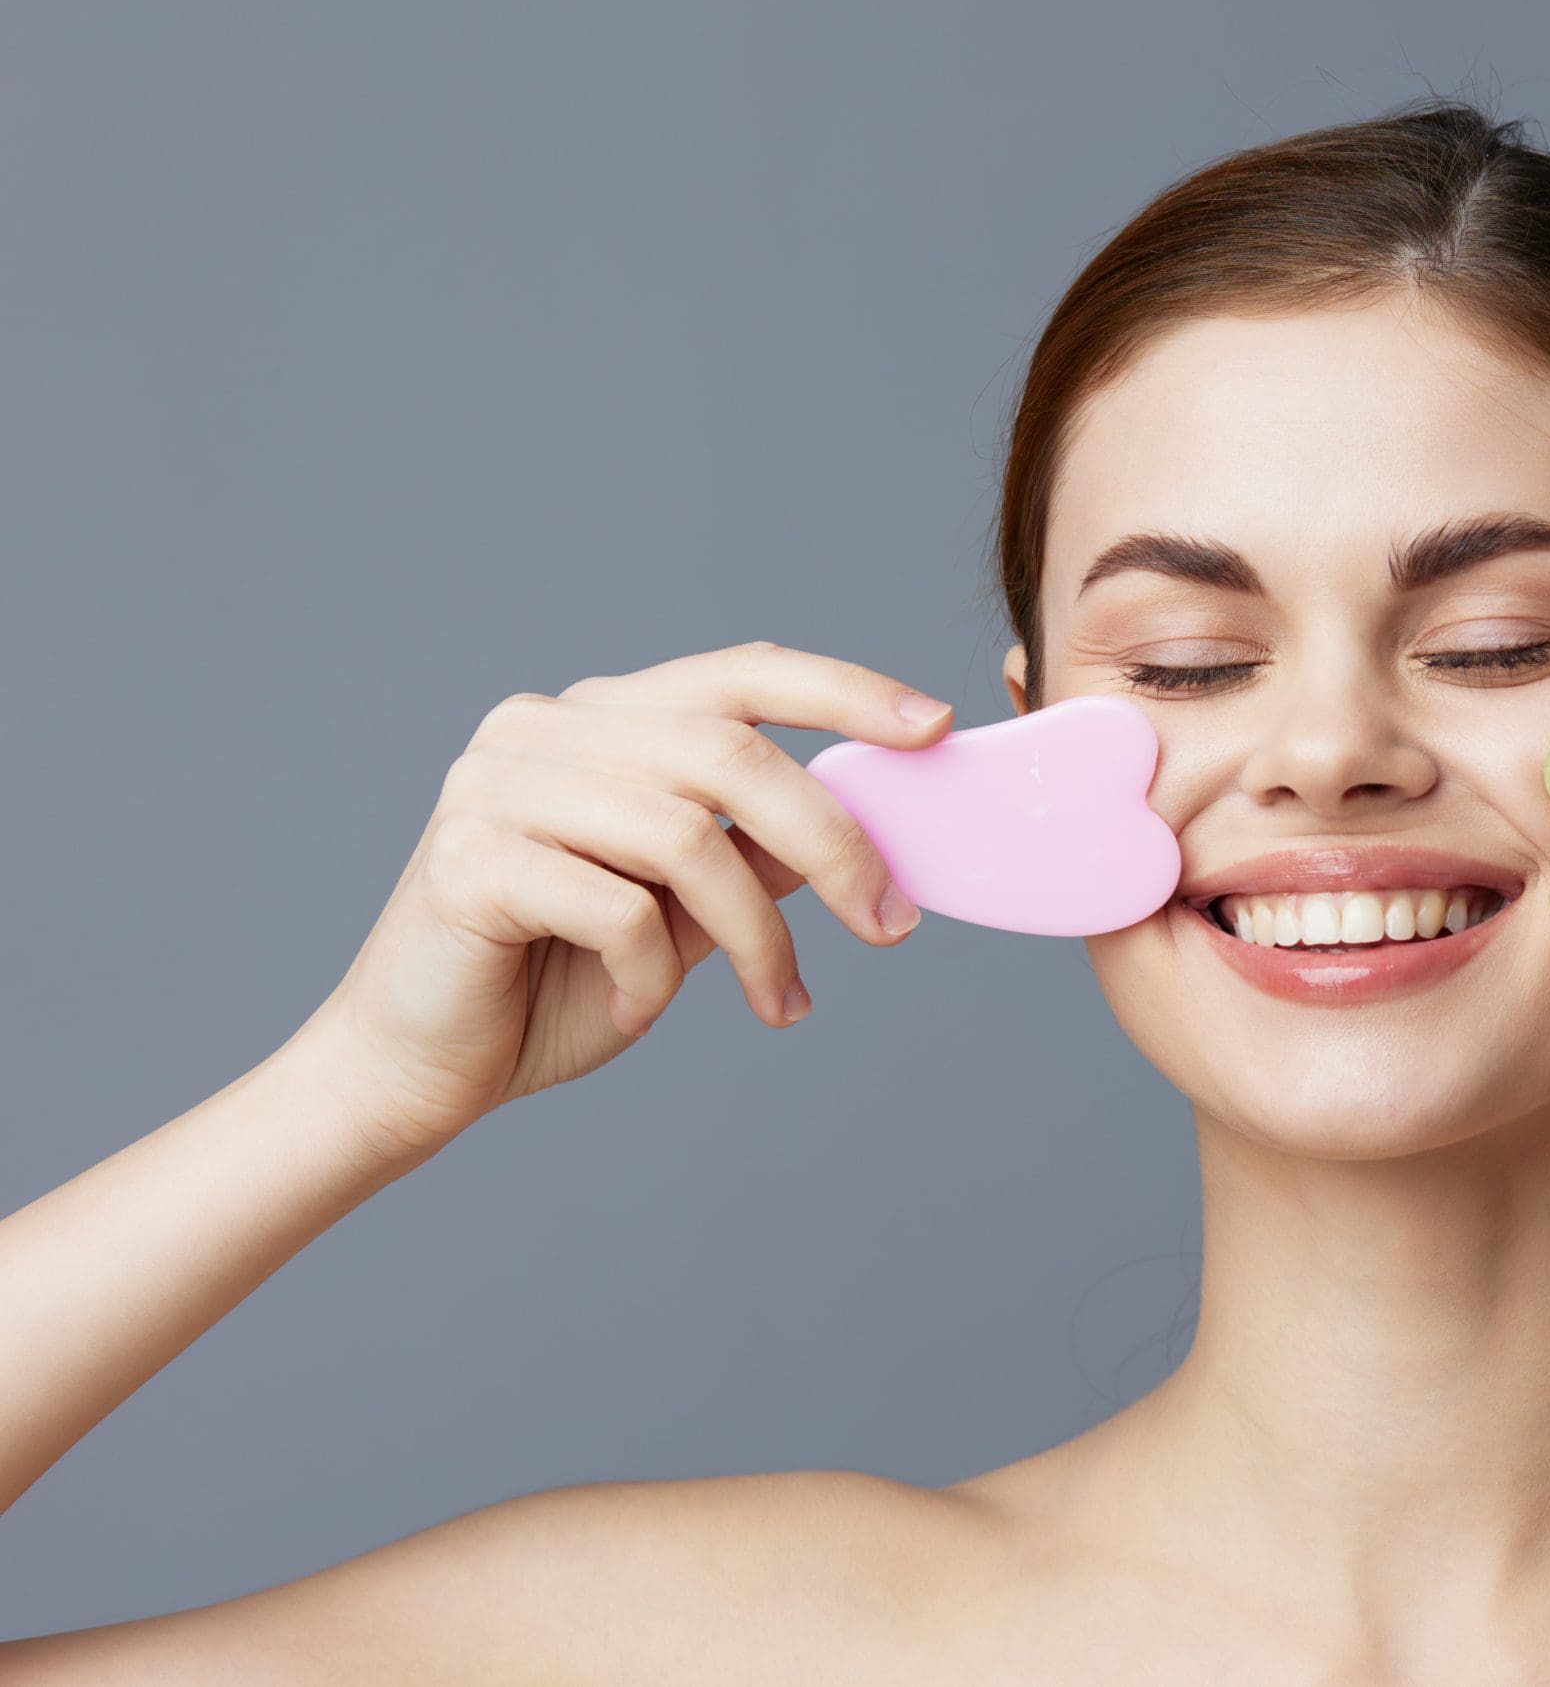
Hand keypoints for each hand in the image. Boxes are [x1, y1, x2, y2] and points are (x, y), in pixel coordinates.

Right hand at [302, 640, 952, 1161]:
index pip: (740, 675)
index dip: (844, 692)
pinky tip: (637, 1009)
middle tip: (891, 926)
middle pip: (730, 756)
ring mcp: (496, 784)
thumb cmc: (556, 983)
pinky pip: (618, 908)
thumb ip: (757, 856)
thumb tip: (867, 820)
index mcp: (601, 720)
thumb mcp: (686, 914)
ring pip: (687, 837)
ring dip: (757, 935)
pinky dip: (655, 975)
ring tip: (776, 1001)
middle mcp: (544, 728)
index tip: (934, 727)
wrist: (419, 1069)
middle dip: (834, 845)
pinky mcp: (467, 858)